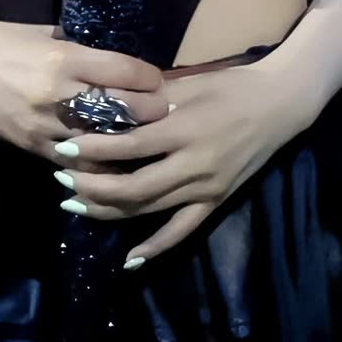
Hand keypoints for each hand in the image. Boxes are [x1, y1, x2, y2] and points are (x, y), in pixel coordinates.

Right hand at [0, 20, 171, 159]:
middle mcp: (60, 93)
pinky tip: (114, 164)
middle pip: (121, 109)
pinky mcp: (35, 146)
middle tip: (162, 113)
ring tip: (146, 141)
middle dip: (148, 112)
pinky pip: (75, 163)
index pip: (123, 72)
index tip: (159, 81)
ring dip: (128, 143)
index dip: (149, 78)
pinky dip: (97, 164)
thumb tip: (119, 63)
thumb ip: (83, 50)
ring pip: (103, 143)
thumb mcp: (50, 36)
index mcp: (66, 58)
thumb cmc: (10, 41)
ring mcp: (47, 124)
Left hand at [48, 55, 318, 265]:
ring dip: (111, 211)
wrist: (279, 103)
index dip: (94, 150)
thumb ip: (148, 98)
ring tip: (78, 205)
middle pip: (135, 186)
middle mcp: (193, 164)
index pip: (130, 146)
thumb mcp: (188, 83)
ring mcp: (206, 188)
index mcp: (184, 129)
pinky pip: (183, 231)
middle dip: (94, 186)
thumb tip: (104, 102)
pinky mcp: (216, 202)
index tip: (65, 149)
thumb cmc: (230, 85)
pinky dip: (156, 247)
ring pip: (151, 209)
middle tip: (62, 181)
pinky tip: (130, 259)